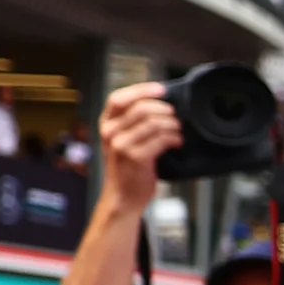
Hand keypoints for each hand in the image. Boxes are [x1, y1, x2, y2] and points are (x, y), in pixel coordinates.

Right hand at [95, 84, 182, 211]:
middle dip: (165, 110)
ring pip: (154, 123)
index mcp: (106, 124)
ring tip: (177, 131)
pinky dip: (174, 138)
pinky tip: (177, 143)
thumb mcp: (122, 140)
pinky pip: (161, 139)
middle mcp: (110, 133)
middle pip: (142, 108)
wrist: (123, 196)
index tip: (161, 89)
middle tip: (175, 117)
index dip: (141, 90)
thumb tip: (160, 103)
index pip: (118, 98)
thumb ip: (131, 123)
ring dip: (172, 125)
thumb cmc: (128, 167)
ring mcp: (121, 145)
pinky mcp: (135, 158)